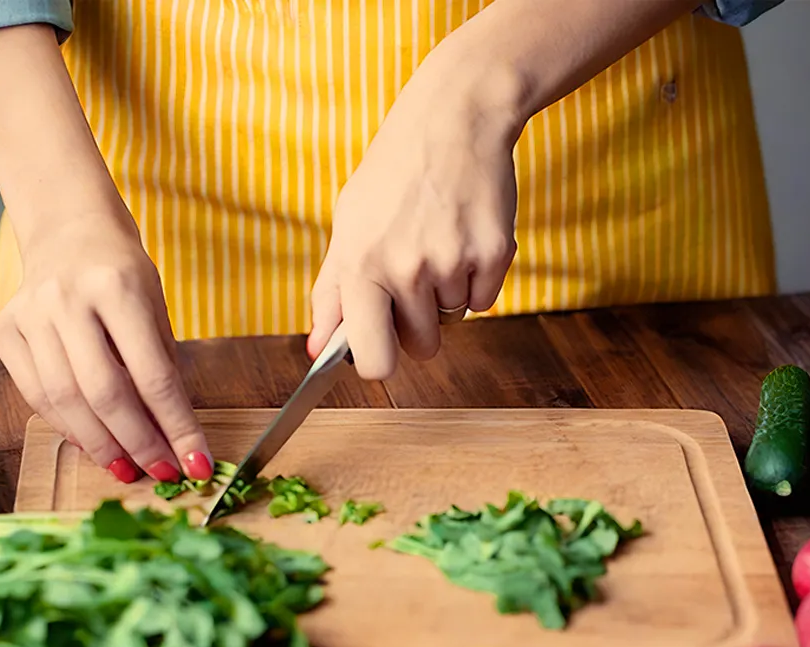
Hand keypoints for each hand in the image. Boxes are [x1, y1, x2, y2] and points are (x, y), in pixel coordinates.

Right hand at [0, 210, 211, 484]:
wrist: (69, 231)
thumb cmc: (122, 274)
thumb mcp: (157, 310)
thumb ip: (162, 369)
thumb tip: (174, 437)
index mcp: (117, 288)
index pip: (153, 375)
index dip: (177, 426)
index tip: (195, 462)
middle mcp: (67, 299)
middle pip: (103, 393)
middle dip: (137, 443)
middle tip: (160, 471)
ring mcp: (30, 314)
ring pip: (64, 400)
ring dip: (100, 444)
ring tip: (126, 468)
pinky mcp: (6, 331)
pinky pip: (36, 394)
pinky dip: (67, 426)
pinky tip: (93, 442)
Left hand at [306, 74, 520, 380]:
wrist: (452, 120)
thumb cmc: (393, 174)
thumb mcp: (348, 226)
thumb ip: (331, 293)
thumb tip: (315, 352)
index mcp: (360, 266)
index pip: (374, 361)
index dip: (380, 362)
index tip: (382, 349)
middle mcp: (406, 270)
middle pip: (421, 348)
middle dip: (418, 326)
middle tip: (414, 277)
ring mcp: (452, 263)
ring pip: (453, 320)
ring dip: (447, 293)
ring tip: (438, 241)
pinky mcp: (493, 255)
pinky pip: (485, 300)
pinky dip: (478, 278)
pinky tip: (464, 236)